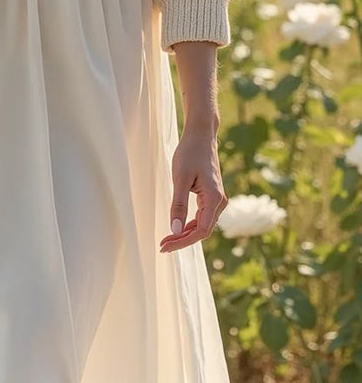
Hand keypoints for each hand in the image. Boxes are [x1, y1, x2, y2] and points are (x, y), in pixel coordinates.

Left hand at [159, 124, 227, 252]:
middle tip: (162, 245)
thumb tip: (175, 229)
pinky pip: (202, 217)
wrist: (200, 136)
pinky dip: (189, 224)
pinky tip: (176, 228)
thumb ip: (178, 205)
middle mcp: (220, 202)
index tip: (165, 246)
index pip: (201, 231)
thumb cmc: (189, 153)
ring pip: (203, 225)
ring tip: (166, 239)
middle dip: (182, 240)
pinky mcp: (212, 197)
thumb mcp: (180, 179)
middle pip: (203, 231)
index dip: (183, 241)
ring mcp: (217, 200)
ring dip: (185, 234)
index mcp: (215, 199)